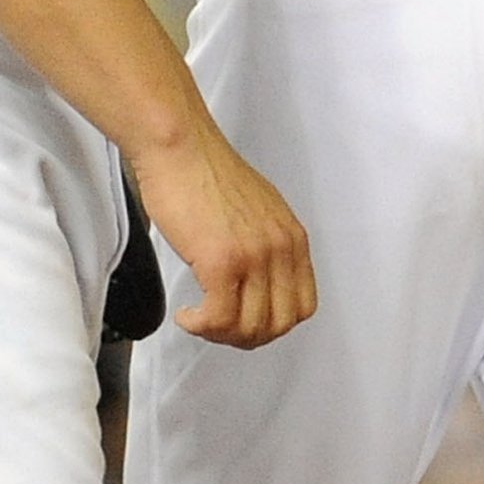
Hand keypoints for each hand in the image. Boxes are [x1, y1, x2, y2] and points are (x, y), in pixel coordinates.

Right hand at [127, 127, 315, 348]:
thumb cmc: (206, 171)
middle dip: (246, 336)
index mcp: (292, 237)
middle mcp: (279, 248)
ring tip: (200, 320)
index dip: (273, 324)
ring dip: (220, 334)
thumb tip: (258, 281)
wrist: (180, 147)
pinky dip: (200, 326)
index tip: (247, 322)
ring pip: (248, 327)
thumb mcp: (258, 208)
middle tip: (219, 327)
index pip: (303, 306)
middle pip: (278, 324)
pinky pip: (218, 318)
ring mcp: (253, 257)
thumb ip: (266, 244)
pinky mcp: (221, 262)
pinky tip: (187, 314)